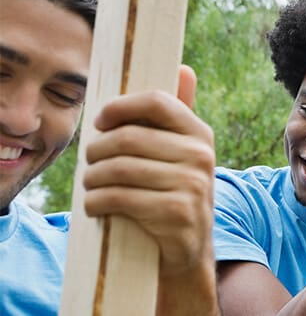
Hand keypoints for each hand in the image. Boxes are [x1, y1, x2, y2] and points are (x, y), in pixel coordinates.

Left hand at [82, 65, 215, 276]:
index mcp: (199, 133)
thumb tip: (185, 70)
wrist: (188, 249)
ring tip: (91, 184)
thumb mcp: (181, 155)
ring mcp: (193, 185)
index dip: (120, 107)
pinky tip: (95, 205)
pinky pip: (120, 197)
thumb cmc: (174, 193)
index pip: (157, 101)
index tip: (100, 121)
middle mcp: (201, 155)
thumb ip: (177, 117)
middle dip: (96, 151)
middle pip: (128, 138)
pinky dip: (97, 202)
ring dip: (92, 179)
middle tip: (89, 163)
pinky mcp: (177, 213)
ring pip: (119, 169)